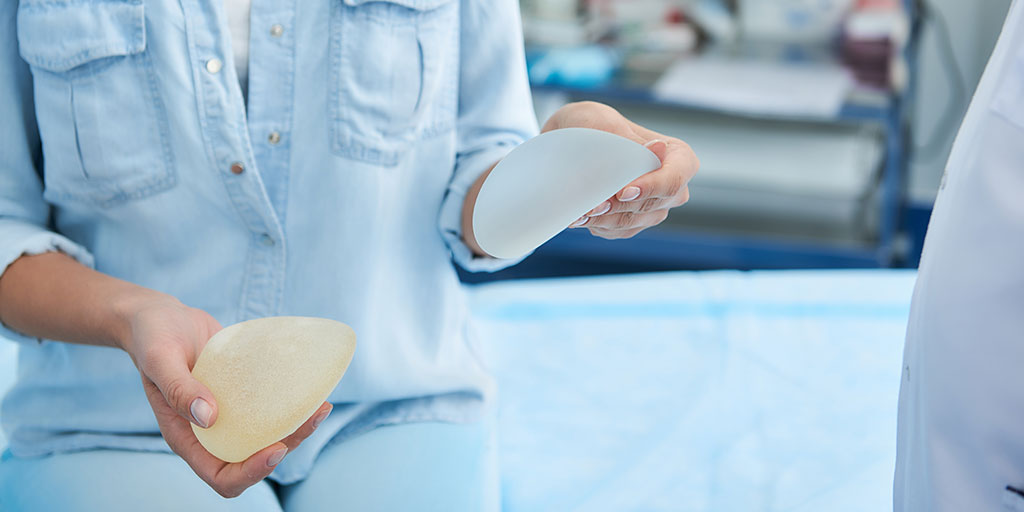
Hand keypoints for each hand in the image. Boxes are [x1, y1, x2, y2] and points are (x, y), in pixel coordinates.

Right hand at [121, 296, 330, 497]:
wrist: (162, 317)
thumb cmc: (152, 337)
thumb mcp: (160, 358)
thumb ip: (179, 389)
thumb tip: (210, 418)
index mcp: (187, 436)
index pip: (221, 476)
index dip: (251, 472)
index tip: (276, 448)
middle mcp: (211, 431)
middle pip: (253, 459)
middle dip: (287, 446)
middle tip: (314, 416)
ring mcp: (229, 413)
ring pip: (267, 435)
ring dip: (297, 428)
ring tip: (321, 405)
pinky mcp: (242, 393)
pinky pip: (269, 408)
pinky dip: (291, 404)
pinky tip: (310, 388)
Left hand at [543, 101, 699, 239]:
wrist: (568, 143)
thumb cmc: (590, 124)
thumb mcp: (603, 122)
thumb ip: (627, 140)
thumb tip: (658, 150)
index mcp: (678, 156)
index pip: (674, 179)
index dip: (651, 188)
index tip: (622, 192)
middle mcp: (671, 185)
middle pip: (651, 206)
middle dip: (619, 207)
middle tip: (591, 206)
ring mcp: (653, 207)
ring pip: (632, 221)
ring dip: (604, 219)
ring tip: (580, 212)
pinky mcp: (632, 222)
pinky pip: (618, 231)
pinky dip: (597, 225)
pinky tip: (579, 217)